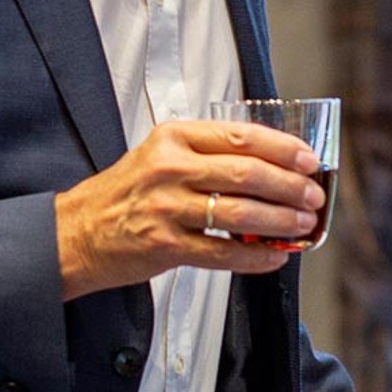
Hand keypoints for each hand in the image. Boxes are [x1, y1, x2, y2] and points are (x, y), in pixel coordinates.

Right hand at [53, 119, 326, 298]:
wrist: (77, 232)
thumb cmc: (126, 194)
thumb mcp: (161, 155)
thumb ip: (208, 154)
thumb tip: (273, 167)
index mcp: (174, 138)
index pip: (241, 136)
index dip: (283, 149)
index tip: (309, 161)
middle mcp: (170, 167)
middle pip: (247, 173)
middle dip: (290, 187)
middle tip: (313, 197)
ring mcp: (165, 207)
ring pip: (240, 213)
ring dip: (280, 222)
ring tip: (302, 225)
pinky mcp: (164, 246)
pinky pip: (222, 252)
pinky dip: (255, 256)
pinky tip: (275, 256)